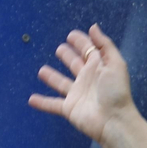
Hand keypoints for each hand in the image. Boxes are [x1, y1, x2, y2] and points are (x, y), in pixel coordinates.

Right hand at [29, 25, 137, 143]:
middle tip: (60, 49)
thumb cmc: (116, 91)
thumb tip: (93, 27)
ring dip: (52, 77)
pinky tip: (31, 99)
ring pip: (61, 83)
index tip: (72, 35)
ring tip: (42, 70)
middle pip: (75, 64)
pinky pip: (52, 104)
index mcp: (98, 67)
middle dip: (68, 56)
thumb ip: (105, 45)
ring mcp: (77, 94)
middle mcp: (87, 79)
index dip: (81, 42)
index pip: (88, 50)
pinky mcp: (69, 108)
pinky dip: (42, 102)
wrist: (113, 120)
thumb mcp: (115, 63)